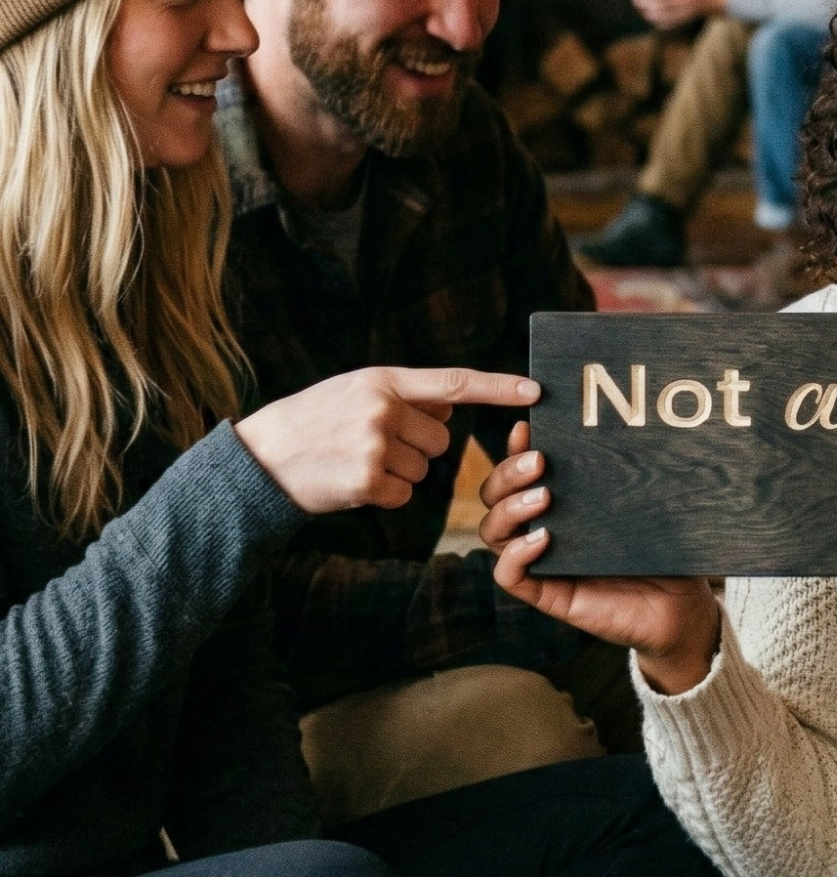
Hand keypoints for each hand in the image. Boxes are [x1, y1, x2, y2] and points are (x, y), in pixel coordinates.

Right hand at [237, 366, 537, 515]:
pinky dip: (383, 495)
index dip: (499, 387)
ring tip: (355, 460)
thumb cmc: (313, 422)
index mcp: (384, 381)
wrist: (260, 459)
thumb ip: (403, 395)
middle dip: (417, 448)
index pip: (455, 382)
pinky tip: (352, 482)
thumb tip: (449, 409)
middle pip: (440, 440)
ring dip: (397, 472)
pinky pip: (403, 494)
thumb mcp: (355, 391)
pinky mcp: (367, 481)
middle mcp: (384, 409)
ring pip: (422, 470)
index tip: (537, 391)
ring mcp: (375, 446)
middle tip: (373, 444)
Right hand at [480, 422, 721, 693]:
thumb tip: (642, 430)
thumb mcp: (651, 504)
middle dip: (506, 472)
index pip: (521, 471)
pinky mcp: (548, 594)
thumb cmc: (665, 550)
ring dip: (508, 509)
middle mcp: (543, 526)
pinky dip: (514, 556)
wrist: (679, 607)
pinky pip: (510, 576)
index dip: (516, 447)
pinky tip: (540, 539)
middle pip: (495, 495)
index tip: (527, 425)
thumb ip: (638, 474)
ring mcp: (542, 561)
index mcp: (563, 501)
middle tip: (538, 460)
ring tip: (542, 496)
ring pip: (494, 532)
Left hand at [631, 0, 727, 30]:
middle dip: (644, 3)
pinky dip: (659, 22)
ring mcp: (683, 12)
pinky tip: (653, 17)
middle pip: (657, 5)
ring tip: (643, 8)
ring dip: (649, 13)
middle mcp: (681, 2)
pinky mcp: (686, 18)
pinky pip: (669, 24)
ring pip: (662, 17)